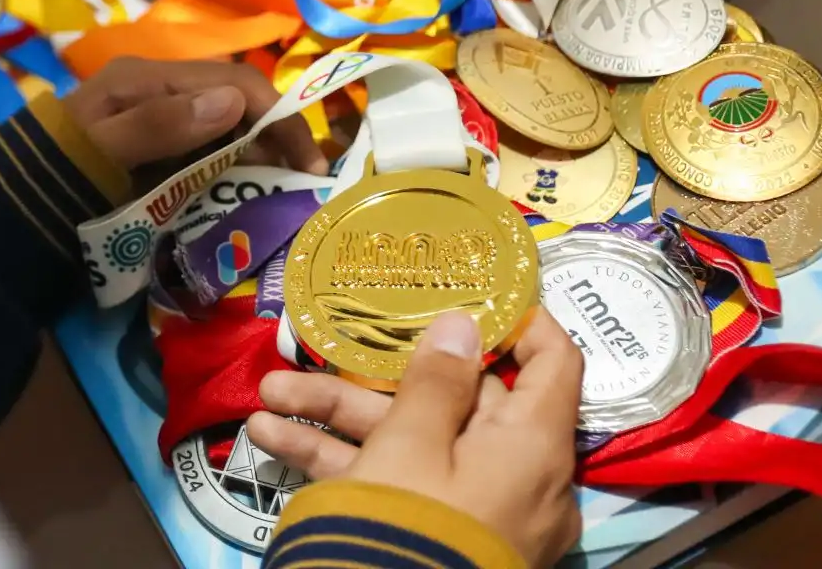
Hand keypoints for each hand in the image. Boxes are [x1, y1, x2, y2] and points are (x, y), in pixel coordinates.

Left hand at [62, 57, 323, 173]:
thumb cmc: (51, 176)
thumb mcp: (101, 151)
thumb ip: (160, 125)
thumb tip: (233, 102)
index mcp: (146, 79)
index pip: (233, 84)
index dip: (278, 116)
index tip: (309, 163)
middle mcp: (152, 90)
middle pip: (231, 101)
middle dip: (272, 133)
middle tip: (303, 179)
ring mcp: (148, 120)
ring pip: (219, 125)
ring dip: (254, 151)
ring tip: (281, 189)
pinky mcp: (144, 150)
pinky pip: (199, 150)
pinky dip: (227, 166)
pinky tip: (241, 192)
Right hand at [248, 308, 584, 567]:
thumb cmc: (411, 519)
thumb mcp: (412, 442)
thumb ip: (435, 379)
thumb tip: (464, 323)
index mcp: (533, 445)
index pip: (553, 363)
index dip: (519, 319)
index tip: (472, 288)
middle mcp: (516, 475)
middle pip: (456, 401)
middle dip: (376, 374)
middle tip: (325, 349)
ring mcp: (475, 508)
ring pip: (410, 442)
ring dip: (337, 415)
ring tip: (267, 395)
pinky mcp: (436, 533)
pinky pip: (395, 484)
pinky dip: (340, 460)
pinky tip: (272, 437)